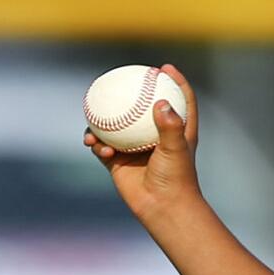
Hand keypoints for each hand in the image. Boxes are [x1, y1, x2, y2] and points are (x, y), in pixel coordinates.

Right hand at [83, 63, 202, 220]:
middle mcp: (154, 137)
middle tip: (122, 77)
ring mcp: (134, 148)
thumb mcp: (176, 150)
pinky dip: (95, 142)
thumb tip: (161, 103)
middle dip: (132, 92)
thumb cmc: (175, 179)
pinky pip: (100, 145)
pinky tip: (94, 144)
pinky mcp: (118, 161)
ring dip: (104, 118)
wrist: (162, 208)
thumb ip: (170, 127)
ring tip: (97, 115)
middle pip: (143, 108)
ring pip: (115, 125)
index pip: (179, 102)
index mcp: (176, 132)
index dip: (175, 82)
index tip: (164, 67)